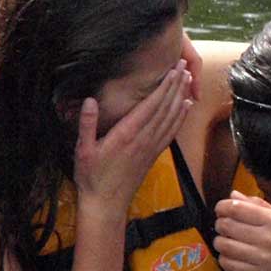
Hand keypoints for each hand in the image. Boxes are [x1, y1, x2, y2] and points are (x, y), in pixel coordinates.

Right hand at [72, 64, 192, 211]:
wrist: (106, 204)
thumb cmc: (91, 177)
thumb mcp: (82, 150)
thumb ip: (86, 124)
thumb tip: (89, 100)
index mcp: (126, 135)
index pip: (151, 105)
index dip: (164, 86)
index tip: (173, 70)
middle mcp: (143, 139)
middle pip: (165, 108)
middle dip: (176, 86)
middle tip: (184, 66)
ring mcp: (151, 147)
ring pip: (172, 118)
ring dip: (181, 97)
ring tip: (188, 79)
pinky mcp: (153, 154)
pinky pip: (171, 131)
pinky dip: (181, 117)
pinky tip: (186, 106)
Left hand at [213, 193, 270, 270]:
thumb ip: (258, 206)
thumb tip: (233, 194)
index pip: (235, 208)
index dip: (222, 207)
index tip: (222, 210)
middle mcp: (268, 237)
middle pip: (225, 225)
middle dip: (220, 224)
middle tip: (225, 227)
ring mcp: (262, 257)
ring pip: (222, 245)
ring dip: (220, 243)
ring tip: (228, 242)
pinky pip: (227, 263)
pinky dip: (225, 259)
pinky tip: (233, 257)